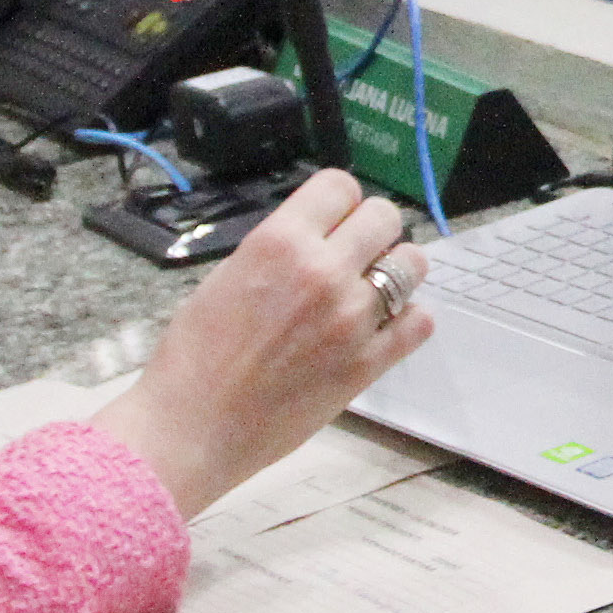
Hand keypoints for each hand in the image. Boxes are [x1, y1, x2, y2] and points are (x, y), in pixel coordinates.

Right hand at [92, 173, 434, 515]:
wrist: (193, 427)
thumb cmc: (194, 357)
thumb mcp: (227, 278)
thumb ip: (278, 253)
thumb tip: (315, 241)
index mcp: (279, 243)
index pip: (340, 185)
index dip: (340, 202)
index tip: (335, 221)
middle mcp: (323, 271)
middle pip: (384, 217)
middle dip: (371, 231)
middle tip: (355, 256)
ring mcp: (352, 318)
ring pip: (412, 264)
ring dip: (396, 271)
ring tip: (372, 291)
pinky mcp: (368, 363)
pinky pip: (419, 322)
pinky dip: (408, 320)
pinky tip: (384, 328)